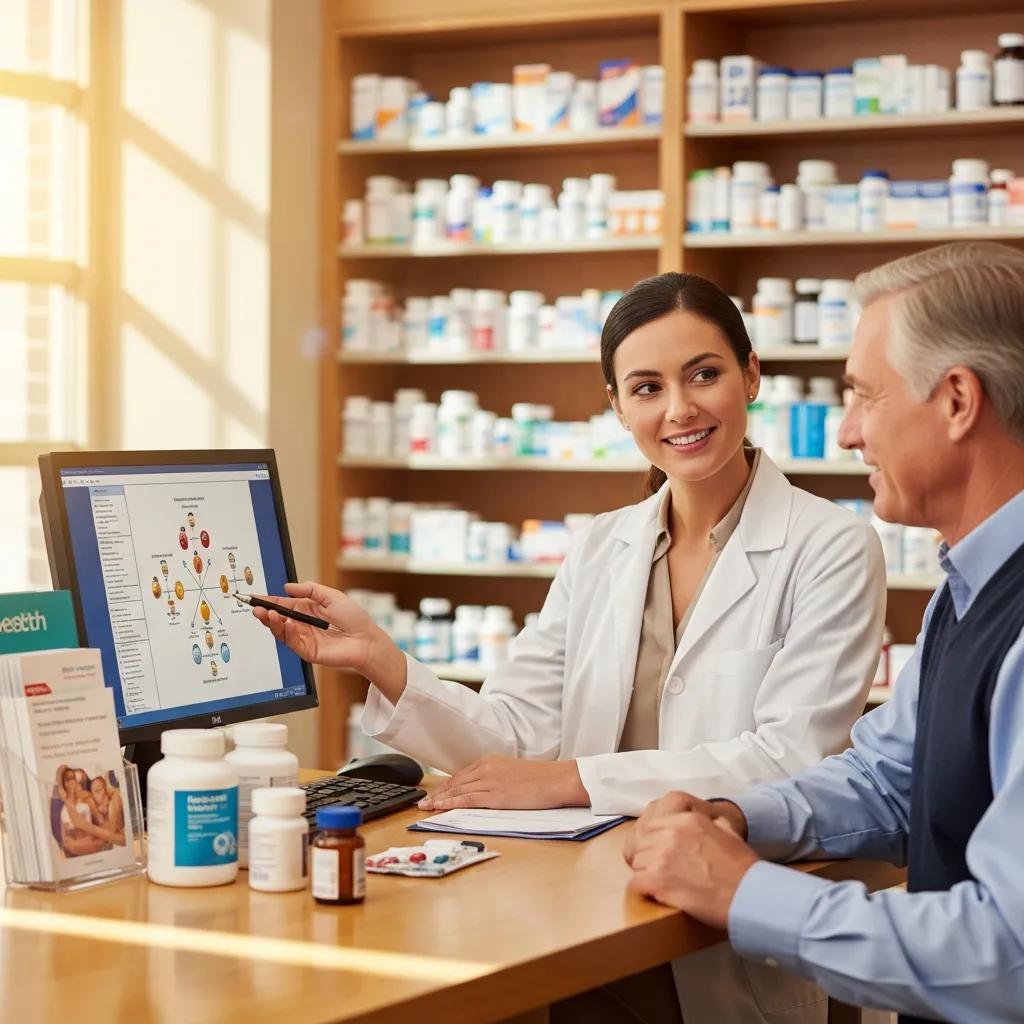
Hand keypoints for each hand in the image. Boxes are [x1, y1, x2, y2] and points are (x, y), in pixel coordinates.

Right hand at [252, 581, 405, 698]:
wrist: (366, 640)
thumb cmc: (353, 618)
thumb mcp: (331, 596)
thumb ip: (309, 590)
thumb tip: (287, 587)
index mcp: (307, 609)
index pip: (283, 604)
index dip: (269, 601)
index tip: (256, 597)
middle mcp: (302, 623)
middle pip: (278, 618)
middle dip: (265, 613)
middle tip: (256, 608)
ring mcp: (303, 637)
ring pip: (280, 631)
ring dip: (272, 622)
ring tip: (268, 614)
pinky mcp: (306, 650)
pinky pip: (291, 642)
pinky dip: (285, 632)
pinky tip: (284, 623)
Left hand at [417, 756, 589, 810]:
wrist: (556, 779)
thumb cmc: (540, 779)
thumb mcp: (512, 773)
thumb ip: (495, 777)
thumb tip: (484, 789)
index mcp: (490, 761)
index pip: (461, 775)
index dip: (445, 786)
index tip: (434, 794)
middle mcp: (486, 767)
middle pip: (455, 782)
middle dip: (438, 793)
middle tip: (423, 802)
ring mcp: (490, 780)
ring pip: (458, 790)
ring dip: (440, 799)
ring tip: (427, 807)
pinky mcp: (496, 794)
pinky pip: (468, 799)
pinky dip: (452, 803)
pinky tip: (441, 807)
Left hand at [626, 811, 758, 929]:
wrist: (749, 895)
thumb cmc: (743, 869)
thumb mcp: (729, 834)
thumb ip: (715, 824)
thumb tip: (715, 821)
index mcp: (687, 819)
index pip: (652, 826)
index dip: (655, 843)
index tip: (661, 856)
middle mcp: (671, 832)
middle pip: (642, 844)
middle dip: (649, 859)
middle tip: (662, 874)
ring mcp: (663, 856)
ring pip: (637, 864)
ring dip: (647, 875)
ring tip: (663, 887)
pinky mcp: (658, 880)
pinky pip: (636, 884)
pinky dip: (644, 891)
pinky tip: (658, 896)